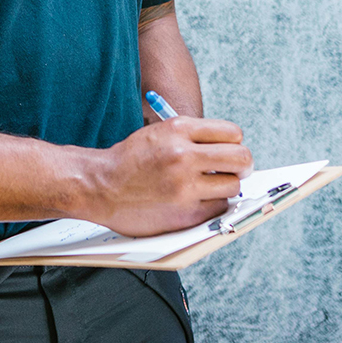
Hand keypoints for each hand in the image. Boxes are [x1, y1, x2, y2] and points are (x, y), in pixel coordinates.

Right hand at [85, 117, 251, 236]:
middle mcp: (183, 156)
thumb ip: (192, 136)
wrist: (99, 186)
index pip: (233, 133)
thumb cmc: (129, 160)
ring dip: (226, 187)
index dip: (234, 143)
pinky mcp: (185, 213)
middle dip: (242, 165)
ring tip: (210, 187)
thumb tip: (231, 146)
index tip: (230, 150)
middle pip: (241, 158)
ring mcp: (185, 186)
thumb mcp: (158, 132)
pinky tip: (198, 200)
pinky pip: (219, 208)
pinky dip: (213, 205)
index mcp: (178, 129)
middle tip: (236, 170)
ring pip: (234, 186)